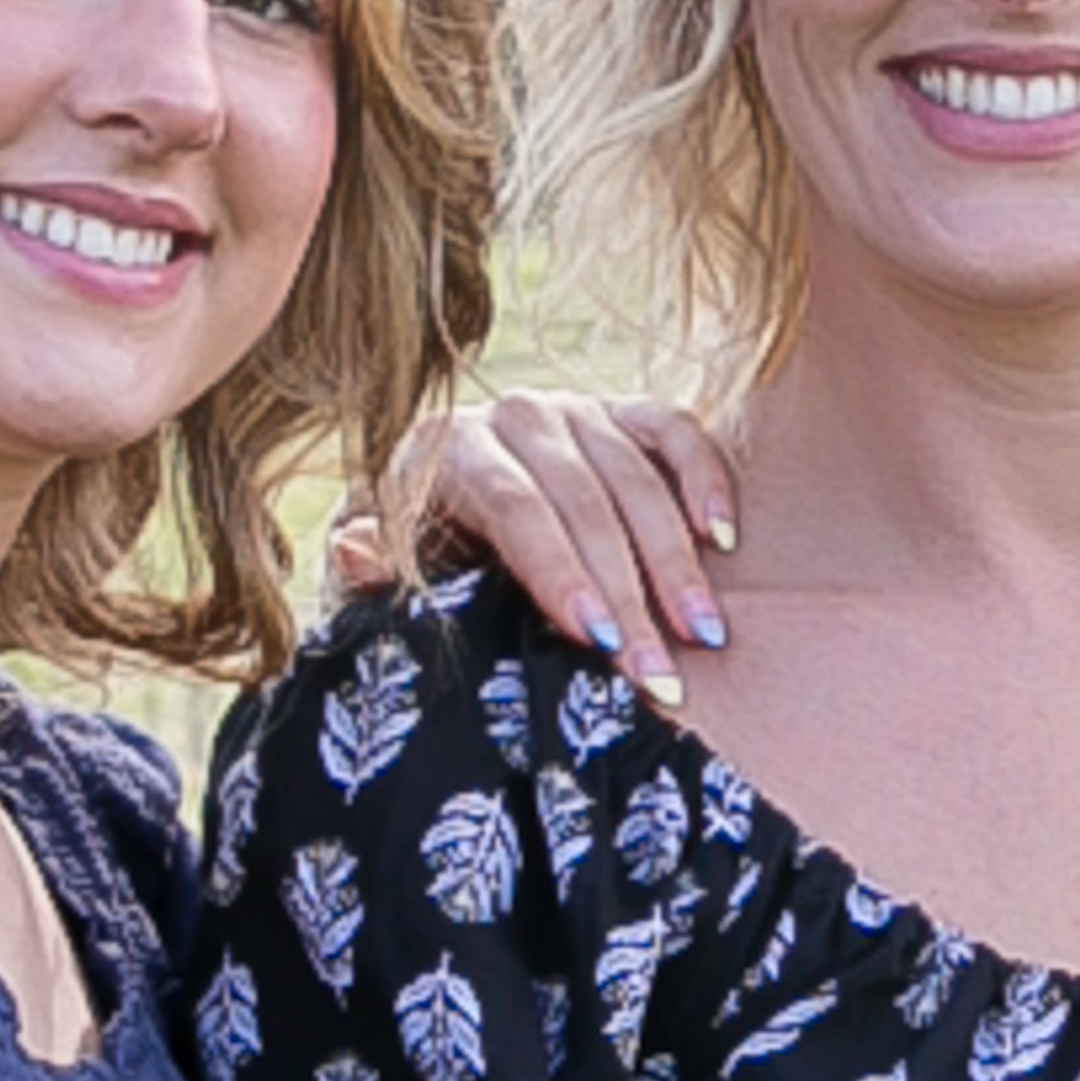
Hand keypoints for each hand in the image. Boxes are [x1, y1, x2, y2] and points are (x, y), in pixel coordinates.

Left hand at [352, 396, 738, 704]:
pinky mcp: (621, 411)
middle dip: (627, 593)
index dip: (559, 574)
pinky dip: (704, 479)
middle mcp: (512, 417)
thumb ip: (368, 572)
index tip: (596, 639)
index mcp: (444, 450)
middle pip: (583, 503)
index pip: (514, 509)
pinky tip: (723, 540)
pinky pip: (674, 431)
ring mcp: (573, 409)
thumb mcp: (380, 573)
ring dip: (675, 561)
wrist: (437, 507)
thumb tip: (356, 549)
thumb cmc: (414, 557)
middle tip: (659, 671)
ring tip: (705, 633)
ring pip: (636, 477)